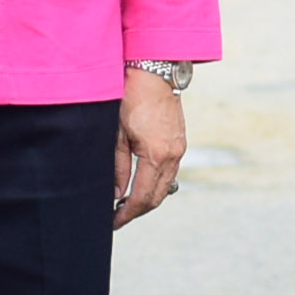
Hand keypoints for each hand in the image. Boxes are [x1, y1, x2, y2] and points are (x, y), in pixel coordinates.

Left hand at [115, 69, 187, 226]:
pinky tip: (141, 182)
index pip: (141, 197)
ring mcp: (180, 149)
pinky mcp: (181, 142)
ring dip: (147, 198)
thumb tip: (116, 194)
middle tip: (118, 217)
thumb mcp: (117, 134)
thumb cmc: (131, 98)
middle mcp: (173, 155)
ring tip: (126, 203)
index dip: (126, 214)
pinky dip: (156, 183)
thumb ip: (118, 168)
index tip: (113, 222)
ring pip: (165, 186)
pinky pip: (170, 172)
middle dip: (137, 210)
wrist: (155, 72)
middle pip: (157, 197)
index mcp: (156, 155)